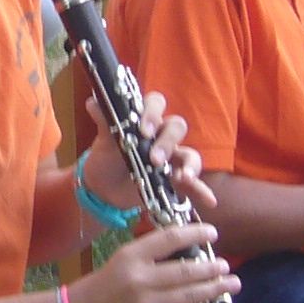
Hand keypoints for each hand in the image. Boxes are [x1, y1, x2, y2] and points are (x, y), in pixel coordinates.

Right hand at [65, 222, 236, 302]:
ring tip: (232, 284)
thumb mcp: (121, 261)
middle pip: (186, 270)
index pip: (170, 239)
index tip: (212, 233)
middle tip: (226, 266)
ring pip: (190, 296)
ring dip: (215, 290)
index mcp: (131, 256)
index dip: (195, 234)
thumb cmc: (99, 288)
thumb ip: (150, 256)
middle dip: (212, 268)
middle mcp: (140, 280)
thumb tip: (188, 252)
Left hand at [80, 90, 202, 212]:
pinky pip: (194, 183)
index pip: (156, 104)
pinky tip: (210, 200)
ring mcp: (171, 158)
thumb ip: (103, 122)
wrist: (103, 188)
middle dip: (167, 141)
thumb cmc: (106, 158)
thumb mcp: (103, 141)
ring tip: (181, 177)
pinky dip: (202, 190)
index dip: (153, 113)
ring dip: (189, 164)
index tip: (143, 130)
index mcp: (144, 120)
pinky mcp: (174, 179)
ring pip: (190, 153)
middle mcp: (161, 135)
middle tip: (154, 159)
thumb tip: (93, 102)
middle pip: (176, 127)